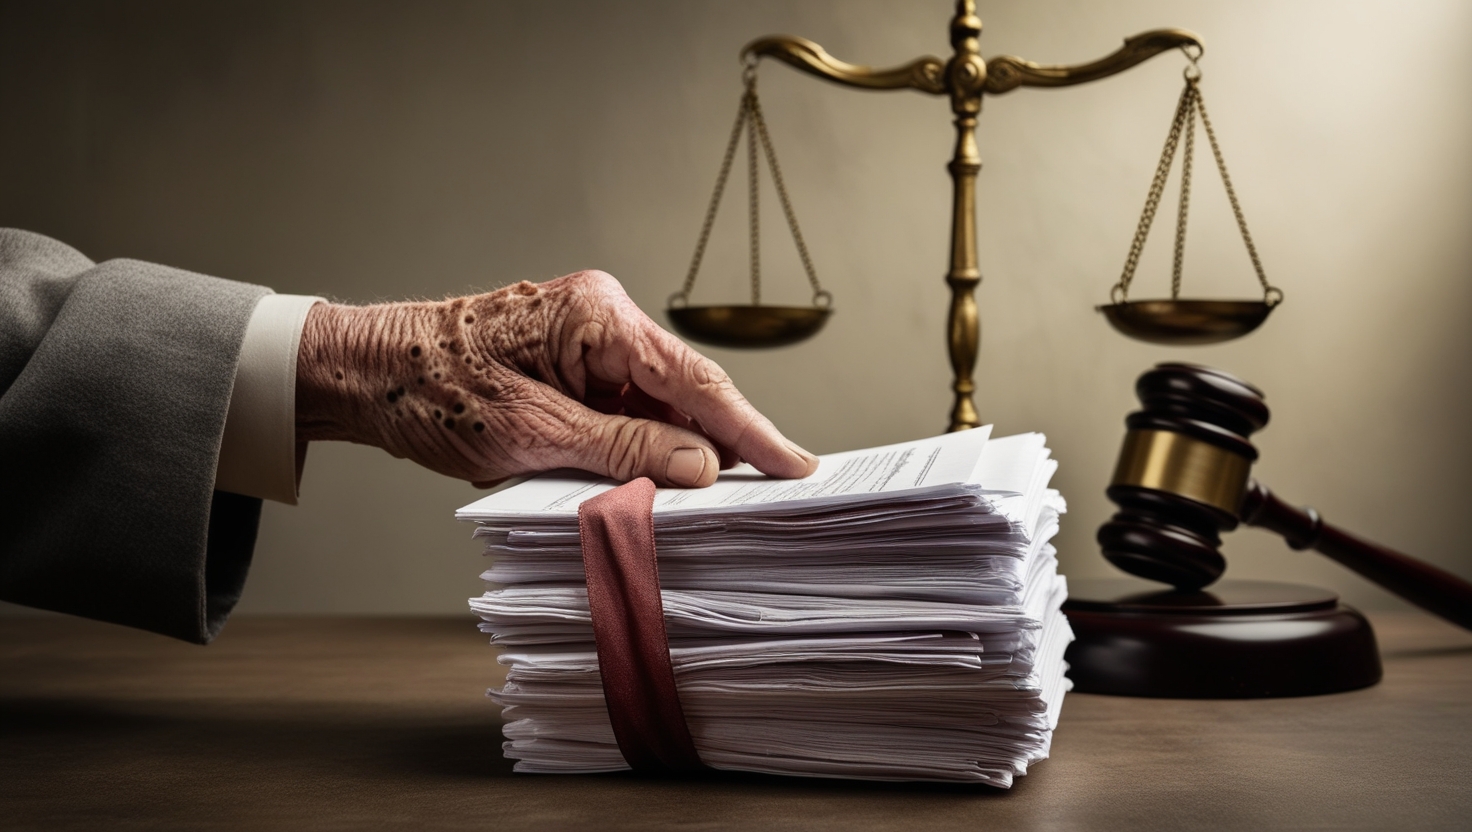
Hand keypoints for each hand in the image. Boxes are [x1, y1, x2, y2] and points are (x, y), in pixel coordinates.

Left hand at [294, 270, 817, 487]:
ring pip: (658, 402)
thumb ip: (627, 449)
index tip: (796, 465)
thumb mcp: (535, 434)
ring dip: (676, 450)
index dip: (751, 431)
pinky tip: (654, 479)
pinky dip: (641, 444)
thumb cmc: (431, 391)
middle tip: (769, 492)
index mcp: (597, 316)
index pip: (695, 381)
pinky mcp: (571, 361)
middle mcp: (601, 316)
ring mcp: (586, 336)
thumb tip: (701, 467)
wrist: (363, 374)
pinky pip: (624, 406)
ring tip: (712, 500)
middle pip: (685, 390)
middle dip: (721, 445)